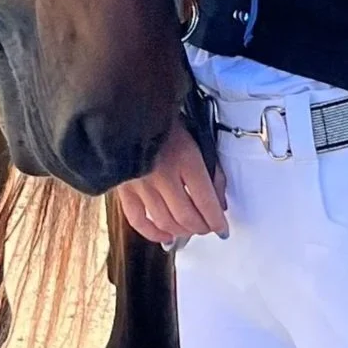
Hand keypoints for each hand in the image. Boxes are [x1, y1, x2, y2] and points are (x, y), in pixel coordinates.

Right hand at [114, 120, 227, 246]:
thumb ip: (212, 172)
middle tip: (208, 228)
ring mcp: (141, 183)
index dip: (217, 222)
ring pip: (165, 222)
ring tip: (191, 229)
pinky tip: (165, 237)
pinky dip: (153, 233)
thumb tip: (220, 204)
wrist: (131, 110)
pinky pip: (138, 220)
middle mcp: (163, 175)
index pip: (206, 202)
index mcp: (186, 159)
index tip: (223, 230)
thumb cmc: (168, 123)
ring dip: (182, 231)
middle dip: (202, 227)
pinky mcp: (124, 188)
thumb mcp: (198, 139)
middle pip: (186, 217)